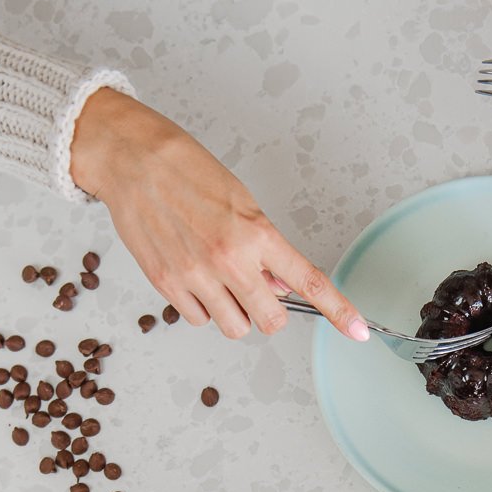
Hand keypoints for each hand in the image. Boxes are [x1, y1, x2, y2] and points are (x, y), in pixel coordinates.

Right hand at [70, 89, 369, 341]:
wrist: (132, 161)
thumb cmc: (186, 171)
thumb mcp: (240, 201)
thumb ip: (263, 248)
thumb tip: (277, 284)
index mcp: (256, 234)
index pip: (309, 282)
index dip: (340, 311)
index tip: (359, 331)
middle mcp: (230, 261)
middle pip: (271, 321)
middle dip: (268, 311)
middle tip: (255, 287)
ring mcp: (197, 277)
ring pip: (235, 328)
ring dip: (234, 312)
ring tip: (218, 279)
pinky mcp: (167, 286)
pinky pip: (199, 320)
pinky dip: (203, 308)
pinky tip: (193, 278)